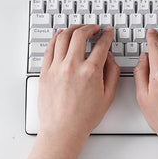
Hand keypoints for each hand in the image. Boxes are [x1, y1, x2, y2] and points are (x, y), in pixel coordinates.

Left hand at [37, 25, 119, 145]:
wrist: (63, 130)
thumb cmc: (84, 117)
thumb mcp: (108, 96)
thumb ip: (112, 73)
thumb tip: (110, 57)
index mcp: (91, 72)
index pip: (101, 44)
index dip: (107, 35)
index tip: (108, 32)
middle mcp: (73, 66)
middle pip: (81, 34)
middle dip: (90, 27)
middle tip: (94, 28)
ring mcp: (57, 68)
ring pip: (63, 37)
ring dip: (73, 29)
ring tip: (79, 29)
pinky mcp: (45, 72)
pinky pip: (50, 48)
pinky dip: (56, 38)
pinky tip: (61, 35)